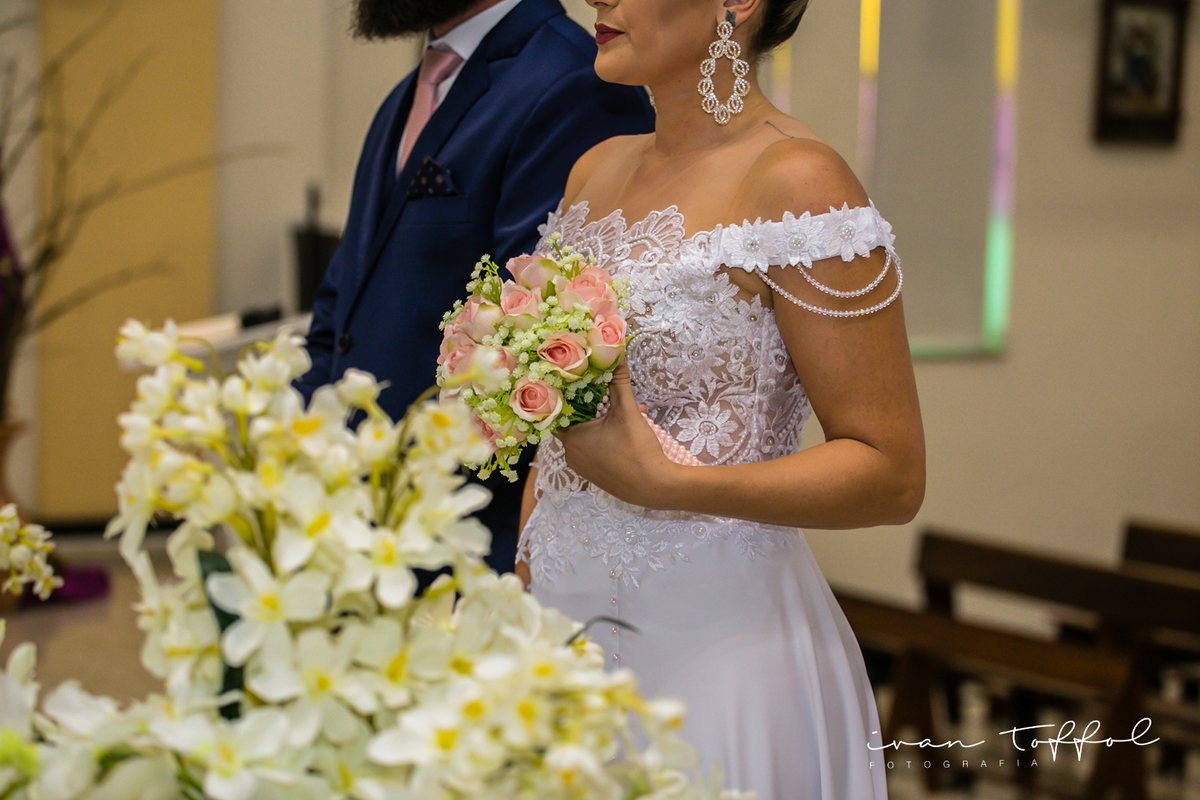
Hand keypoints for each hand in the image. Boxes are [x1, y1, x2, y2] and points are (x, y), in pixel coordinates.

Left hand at [554, 362, 682, 508]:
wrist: (655, 487)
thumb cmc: (637, 450)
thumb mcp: (627, 411)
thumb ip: (618, 382)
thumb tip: (617, 355)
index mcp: (571, 438)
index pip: (557, 410)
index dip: (568, 395)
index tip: (578, 382)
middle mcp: (570, 454)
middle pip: (573, 422)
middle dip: (591, 406)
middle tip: (605, 394)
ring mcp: (581, 467)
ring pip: (585, 436)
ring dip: (600, 422)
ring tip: (621, 411)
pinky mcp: (593, 475)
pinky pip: (592, 450)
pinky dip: (603, 438)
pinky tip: (623, 430)